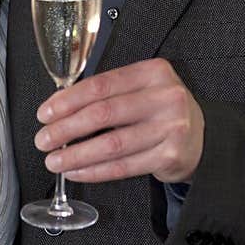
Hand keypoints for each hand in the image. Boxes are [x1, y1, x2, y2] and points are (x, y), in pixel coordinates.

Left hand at [35, 59, 204, 184]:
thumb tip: (59, 109)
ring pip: (112, 144)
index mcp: (153, 72)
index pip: (101, 85)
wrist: (202, 139)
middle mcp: (165, 97)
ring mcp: (171, 128)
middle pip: (104, 114)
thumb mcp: (142, 90)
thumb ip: (109, 93)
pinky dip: (95, 171)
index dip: (68, 101)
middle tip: (43, 140)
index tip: (45, 114)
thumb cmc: (160, 112)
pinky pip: (124, 166)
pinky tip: (76, 171)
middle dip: (66, 129)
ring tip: (53, 161)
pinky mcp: (170, 156)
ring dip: (76, 155)